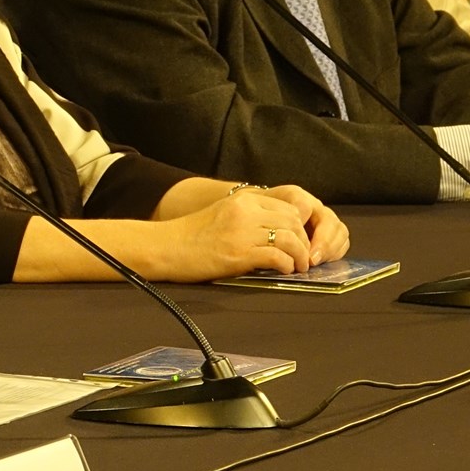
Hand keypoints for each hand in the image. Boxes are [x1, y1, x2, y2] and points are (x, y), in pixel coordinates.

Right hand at [166, 188, 311, 279]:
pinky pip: (277, 257)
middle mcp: (245, 212)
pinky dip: (286, 265)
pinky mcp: (239, 254)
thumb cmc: (192, 235)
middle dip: (303, 241)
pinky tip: (283, 271)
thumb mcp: (223, 213)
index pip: (288, 208)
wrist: (165, 247)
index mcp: (243, 200)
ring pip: (290, 239)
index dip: (300, 226)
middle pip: (293, 223)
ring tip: (297, 266)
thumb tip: (278, 229)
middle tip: (302, 256)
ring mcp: (242, 233)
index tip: (299, 240)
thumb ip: (250, 215)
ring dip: (299, 256)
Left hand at [261, 184, 348, 265]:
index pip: (301, 204)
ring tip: (315, 262)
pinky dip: (336, 252)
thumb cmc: (258, 217)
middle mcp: (313, 205)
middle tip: (311, 258)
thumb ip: (263, 219)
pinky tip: (323, 262)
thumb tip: (279, 237)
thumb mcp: (254, 213)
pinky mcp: (332, 233)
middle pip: (328, 219)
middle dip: (322, 241)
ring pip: (339, 230)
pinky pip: (343, 241)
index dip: (299, 221)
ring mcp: (325, 219)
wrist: (262, 218)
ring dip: (330, 248)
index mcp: (294, 196)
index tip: (291, 239)